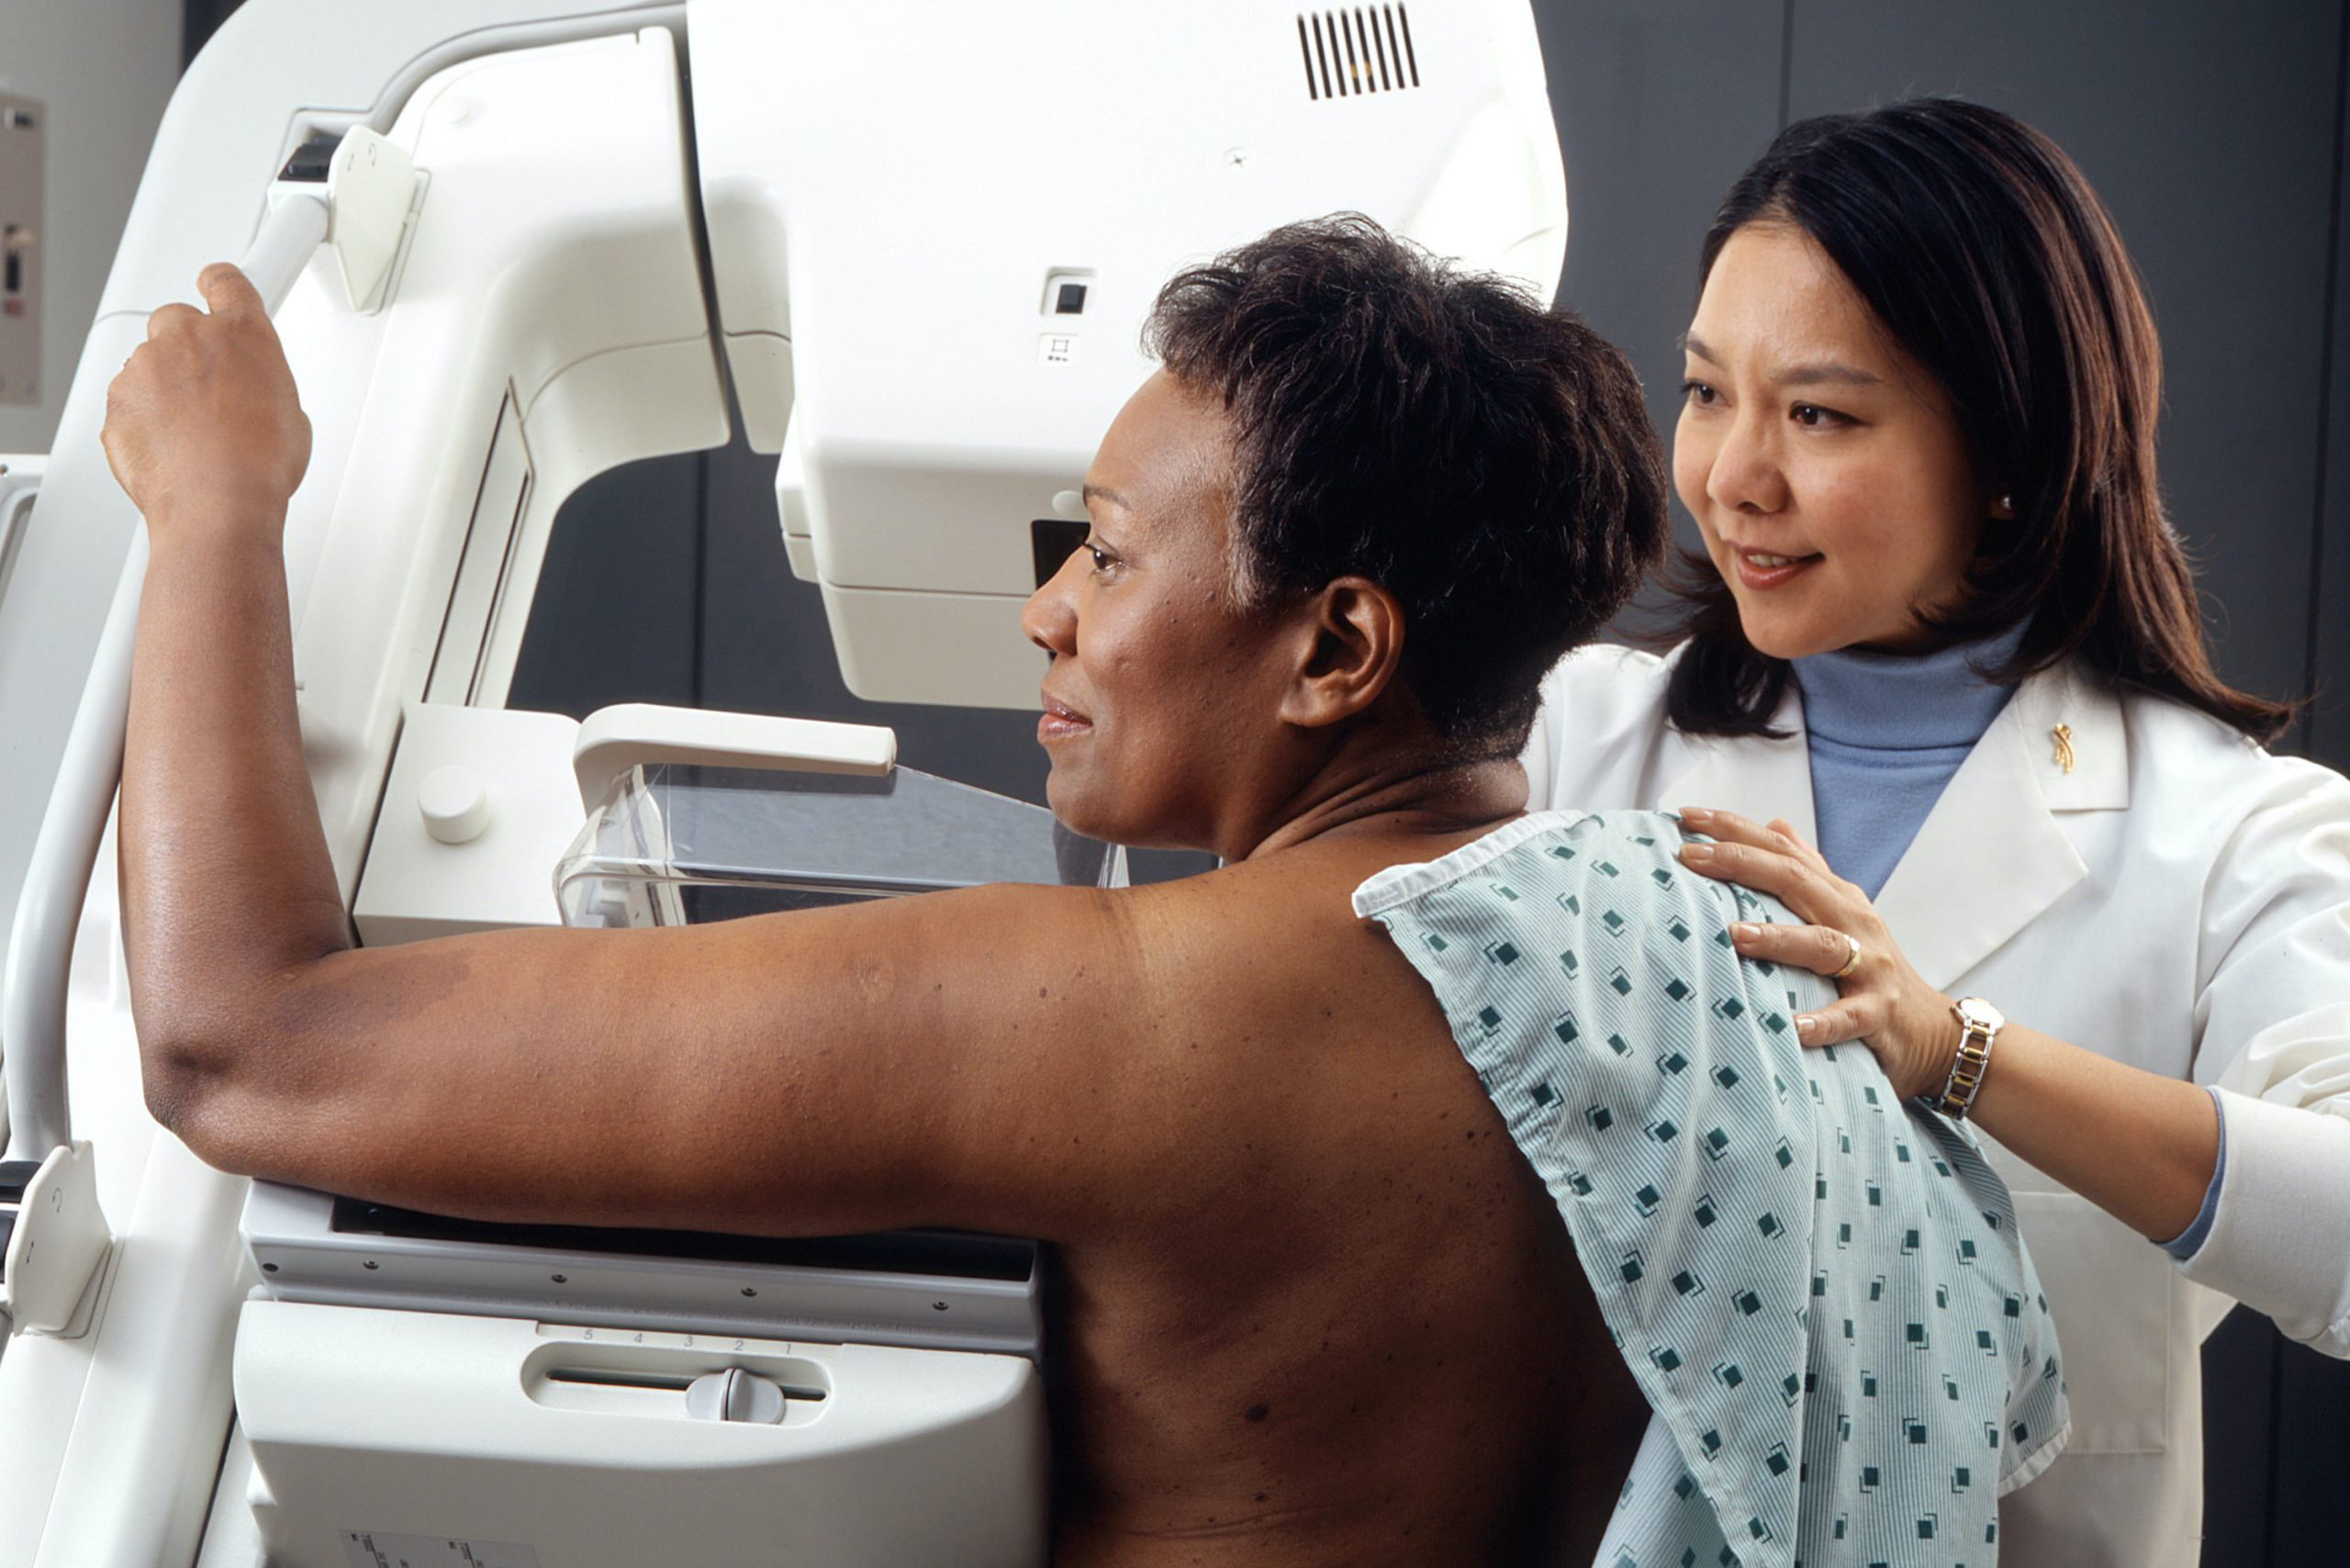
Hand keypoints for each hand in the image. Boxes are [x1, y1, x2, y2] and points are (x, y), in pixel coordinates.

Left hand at [102, 263, 310, 538]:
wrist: (216, 503)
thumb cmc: (258, 464)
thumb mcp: (291, 415)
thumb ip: (265, 385)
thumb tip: (256, 397)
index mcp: (243, 334)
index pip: (226, 282)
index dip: (220, 283)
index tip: (215, 285)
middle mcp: (190, 338)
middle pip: (178, 320)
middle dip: (189, 348)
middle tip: (209, 389)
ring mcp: (147, 365)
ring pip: (149, 363)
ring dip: (165, 388)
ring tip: (194, 434)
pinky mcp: (118, 397)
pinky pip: (128, 398)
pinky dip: (143, 417)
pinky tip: (171, 447)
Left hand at [1675, 807, 1960, 1099]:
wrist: (1930, 1029)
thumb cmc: (1872, 967)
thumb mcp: (1840, 911)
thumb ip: (1808, 869)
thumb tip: (1774, 823)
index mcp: (1836, 895)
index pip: (1783, 850)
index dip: (1735, 829)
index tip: (1685, 815)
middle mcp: (1853, 919)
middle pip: (1797, 881)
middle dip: (1741, 864)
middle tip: (1688, 856)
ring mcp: (1870, 965)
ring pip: (1824, 944)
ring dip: (1779, 938)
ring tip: (1735, 935)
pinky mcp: (1878, 1013)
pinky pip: (1850, 1017)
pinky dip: (1823, 1021)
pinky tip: (1794, 1028)